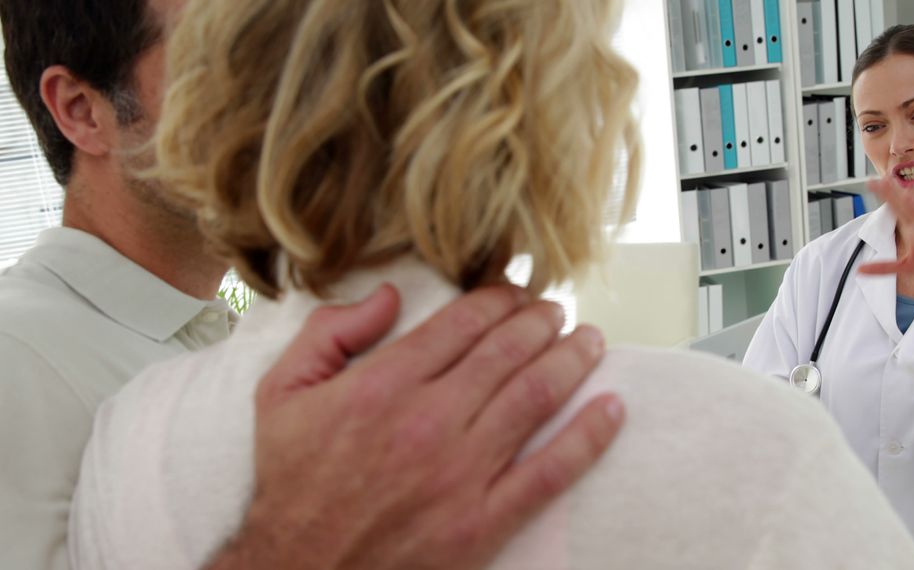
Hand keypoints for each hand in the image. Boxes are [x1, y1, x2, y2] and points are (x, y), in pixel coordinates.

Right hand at [206, 284, 622, 569]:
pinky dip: (589, 436)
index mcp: (383, 385)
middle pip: (507, 351)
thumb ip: (329, 332)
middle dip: (542, 321)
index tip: (516, 293)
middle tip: (557, 311)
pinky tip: (611, 408)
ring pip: (536, 397)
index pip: (463, 323)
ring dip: (572, 360)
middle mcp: (428, 420)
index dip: (500, 299)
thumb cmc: (294, 482)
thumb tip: (387, 296)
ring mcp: (461, 473)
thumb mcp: (281, 394)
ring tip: (590, 341)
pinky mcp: (483, 521)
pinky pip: (551, 471)